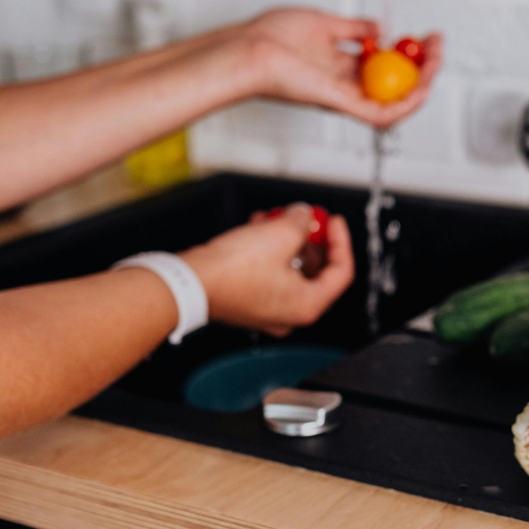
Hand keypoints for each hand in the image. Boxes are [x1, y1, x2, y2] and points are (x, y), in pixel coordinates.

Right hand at [180, 204, 353, 336]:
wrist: (187, 283)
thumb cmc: (231, 271)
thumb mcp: (280, 234)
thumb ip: (302, 220)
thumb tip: (303, 214)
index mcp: (307, 306)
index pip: (341, 273)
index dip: (341, 241)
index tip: (334, 222)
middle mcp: (289, 314)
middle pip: (315, 270)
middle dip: (309, 238)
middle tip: (305, 217)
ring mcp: (266, 309)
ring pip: (289, 267)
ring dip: (285, 238)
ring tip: (276, 217)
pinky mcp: (247, 300)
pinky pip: (268, 271)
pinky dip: (268, 249)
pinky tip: (259, 226)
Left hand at [231, 7, 442, 130]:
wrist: (250, 50)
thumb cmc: (272, 37)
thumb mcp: (322, 23)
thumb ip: (353, 28)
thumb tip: (381, 28)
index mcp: (342, 68)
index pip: (387, 66)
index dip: (411, 52)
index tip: (425, 35)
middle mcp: (347, 86)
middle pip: (397, 84)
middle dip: (424, 65)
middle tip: (438, 44)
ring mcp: (346, 98)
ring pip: (396, 101)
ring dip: (423, 83)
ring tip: (436, 59)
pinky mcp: (342, 107)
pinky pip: (383, 115)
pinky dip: (407, 105)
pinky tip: (423, 87)